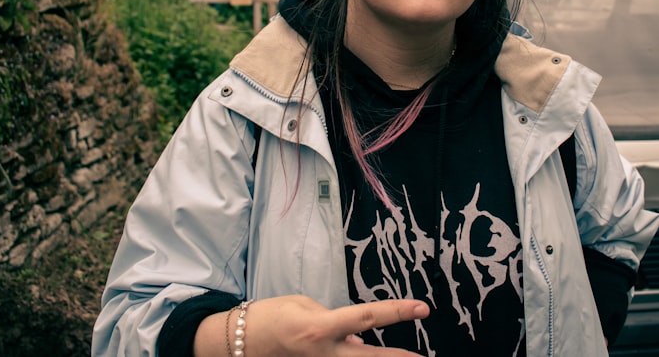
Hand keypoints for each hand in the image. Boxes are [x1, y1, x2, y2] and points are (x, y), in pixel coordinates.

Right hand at [196, 294, 429, 355]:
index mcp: (320, 327)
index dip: (397, 312)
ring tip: (399, 356)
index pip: (368, 317)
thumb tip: (357, 340)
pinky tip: (348, 349)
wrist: (237, 342)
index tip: (421, 308)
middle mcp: (322, 353)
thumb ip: (335, 321)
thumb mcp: (304, 306)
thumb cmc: (270, 317)